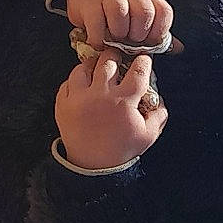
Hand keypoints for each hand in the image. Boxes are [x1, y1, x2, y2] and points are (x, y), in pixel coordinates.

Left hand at [54, 52, 166, 170]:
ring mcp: (79, 98)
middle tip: (118, 60)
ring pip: (84, 67)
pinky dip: (75, 80)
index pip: (138, 70)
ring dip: (93, 65)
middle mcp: (101, 95)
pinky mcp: (63, 104)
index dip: (143, 61)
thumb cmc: (121, 150)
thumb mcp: (148, 135)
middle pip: (108, 61)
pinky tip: (83, 84)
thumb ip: (159, 114)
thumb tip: (158, 97)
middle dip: (116, 56)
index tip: (142, 60)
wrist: (93, 167)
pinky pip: (67, 82)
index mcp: (124, 101)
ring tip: (98, 68)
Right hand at [63, 0, 176, 51]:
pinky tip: (98, 43)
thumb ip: (156, 34)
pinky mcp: (90, 3)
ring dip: (119, 32)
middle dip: (139, 34)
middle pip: (144, 11)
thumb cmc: (114, 15)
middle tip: (129, 42)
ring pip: (121, 11)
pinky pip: (97, 21)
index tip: (150, 43)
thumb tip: (178, 48)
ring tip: (113, 40)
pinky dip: (98, 38)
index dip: (160, 31)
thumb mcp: (138, 21)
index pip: (164, 10)